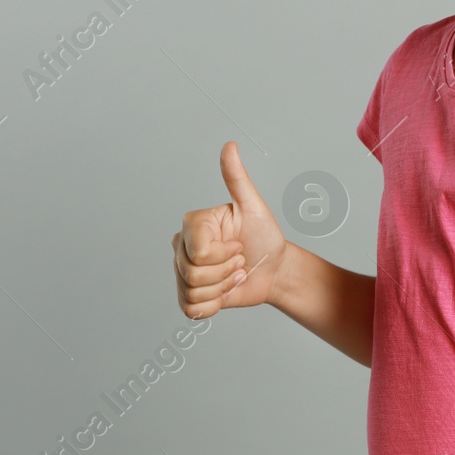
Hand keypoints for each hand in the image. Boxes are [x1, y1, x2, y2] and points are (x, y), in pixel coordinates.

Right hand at [172, 141, 289, 317]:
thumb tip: (229, 145)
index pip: (199, 252)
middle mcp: (181, 247)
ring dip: (222, 288)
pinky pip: (192, 309)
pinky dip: (214, 304)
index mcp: (193, 224)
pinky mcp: (186, 296)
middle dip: (225, 272)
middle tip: (238, 260)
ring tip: (233, 274)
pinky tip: (224, 290)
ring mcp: (181, 272)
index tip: (238, 244)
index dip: (224, 254)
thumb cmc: (264, 236)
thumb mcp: (254, 207)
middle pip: (194, 274)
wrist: (273, 269)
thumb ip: (237, 178)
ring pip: (193, 292)